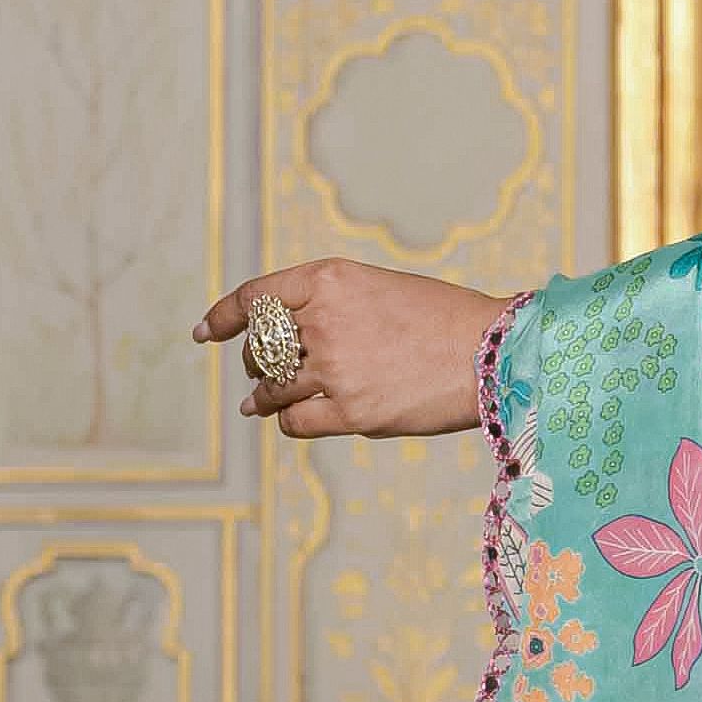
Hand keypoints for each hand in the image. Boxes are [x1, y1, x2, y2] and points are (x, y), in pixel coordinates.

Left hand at [194, 260, 511, 437]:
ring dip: (265, 396)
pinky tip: (292, 419)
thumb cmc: (444, 319)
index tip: (207, 333)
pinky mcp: (352, 412)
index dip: (223, 317)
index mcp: (330, 280)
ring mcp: (335, 369)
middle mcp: (325, 321)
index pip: (254, 298)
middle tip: (265, 371)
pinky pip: (295, 421)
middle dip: (258, 360)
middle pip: (262, 346)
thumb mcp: (379, 289)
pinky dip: (287, 421)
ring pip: (272, 387)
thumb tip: (285, 341)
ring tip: (261, 404)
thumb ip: (332, 305)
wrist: (493, 353)